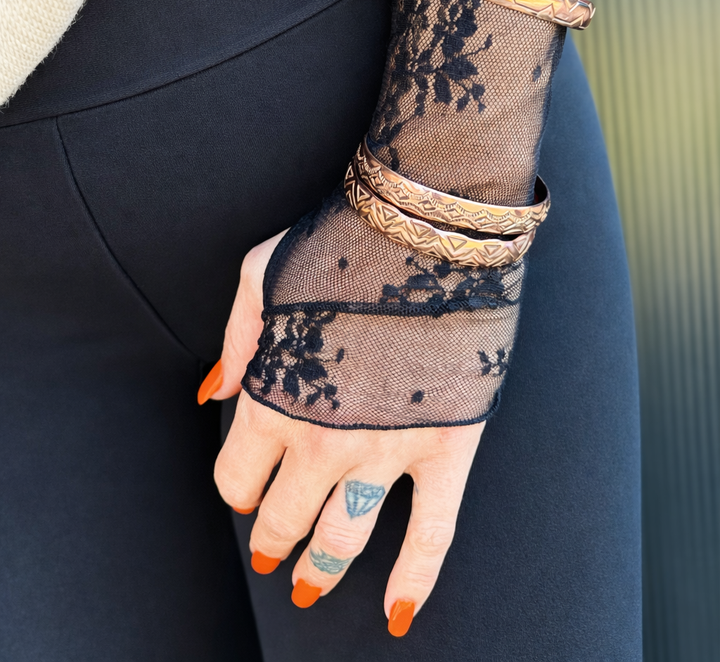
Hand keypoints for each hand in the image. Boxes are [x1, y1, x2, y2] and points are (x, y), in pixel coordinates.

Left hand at [199, 232, 484, 636]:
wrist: (423, 229)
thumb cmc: (338, 244)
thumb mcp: (259, 275)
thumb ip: (233, 341)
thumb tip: (212, 395)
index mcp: (273, 397)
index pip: (236, 478)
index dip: (235, 488)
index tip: (244, 487)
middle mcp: (322, 438)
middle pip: (284, 517)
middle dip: (271, 537)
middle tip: (272, 547)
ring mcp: (386, 450)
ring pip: (344, 538)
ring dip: (321, 570)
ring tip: (308, 584)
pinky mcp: (446, 448)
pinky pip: (431, 535)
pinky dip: (414, 581)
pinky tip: (397, 614)